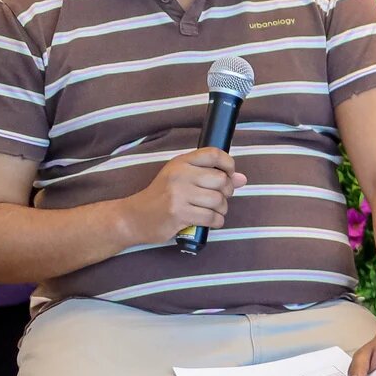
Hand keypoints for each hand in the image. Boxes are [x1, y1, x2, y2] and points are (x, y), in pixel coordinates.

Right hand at [126, 148, 246, 244]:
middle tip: (219, 199)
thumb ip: (211, 176)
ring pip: (218, 200)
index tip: (229, 174)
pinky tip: (210, 221)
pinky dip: (216, 221)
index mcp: (181, 162)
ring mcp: (178, 194)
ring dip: (222, 209)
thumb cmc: (162, 197)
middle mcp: (180, 175)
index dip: (228, 164)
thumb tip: (242, 179)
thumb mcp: (182, 179)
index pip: (213, 154)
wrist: (134, 217)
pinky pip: (211, 217)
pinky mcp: (178, 213)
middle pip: (221, 180)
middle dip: (227, 192)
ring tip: (213, 211)